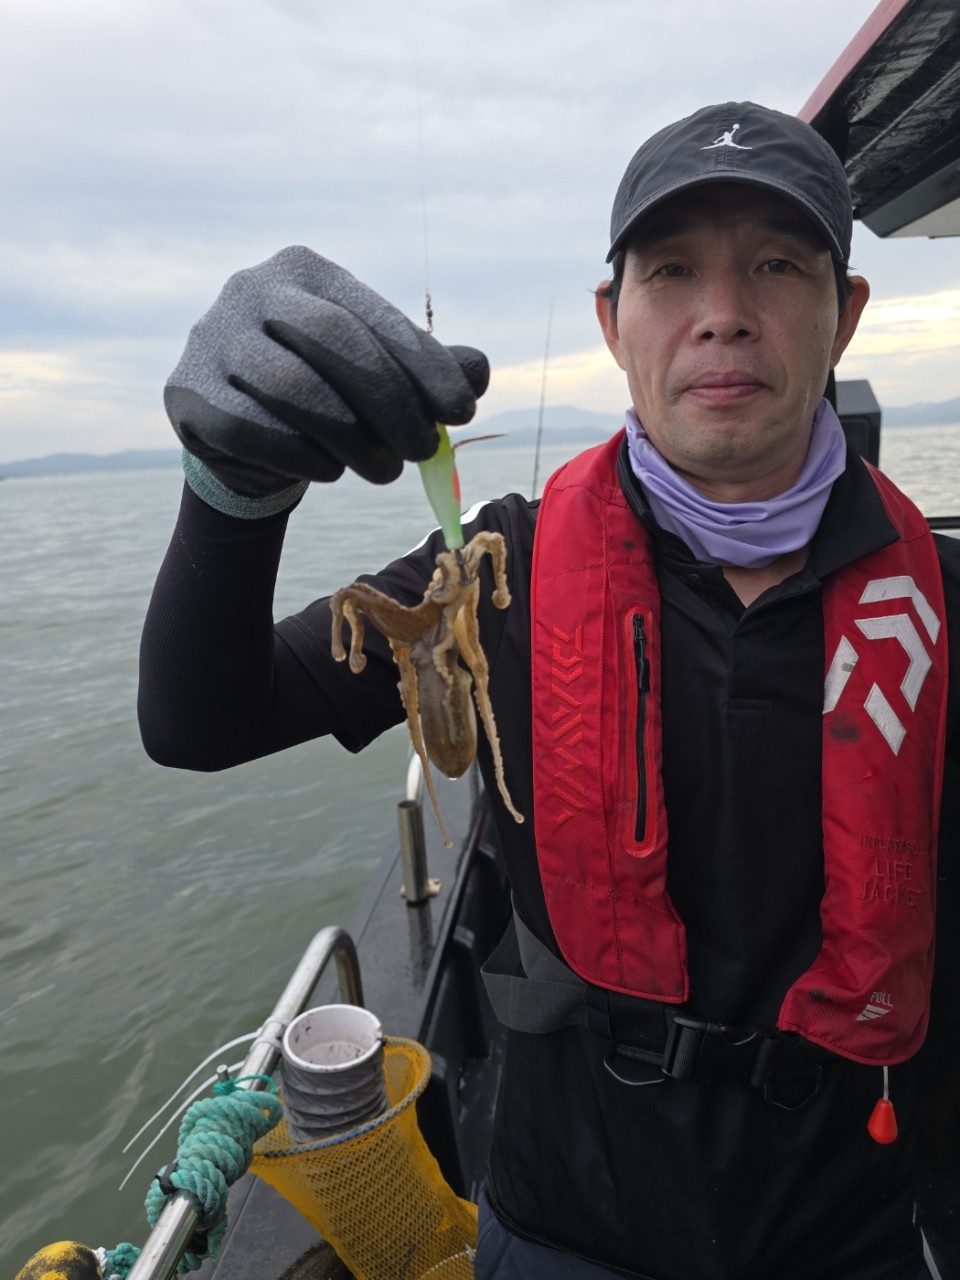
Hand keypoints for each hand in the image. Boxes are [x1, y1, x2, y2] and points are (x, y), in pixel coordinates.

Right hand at [164, 246, 489, 494]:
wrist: (242, 434)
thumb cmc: (322, 393)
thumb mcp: (376, 374)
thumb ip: (427, 368)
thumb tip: (477, 371)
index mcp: (306, 271)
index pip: (374, 316)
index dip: (425, 365)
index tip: (463, 412)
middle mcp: (251, 289)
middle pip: (335, 341)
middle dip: (391, 402)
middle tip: (424, 450)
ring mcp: (211, 337)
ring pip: (294, 389)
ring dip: (352, 439)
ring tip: (383, 470)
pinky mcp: (187, 391)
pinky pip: (252, 429)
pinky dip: (300, 456)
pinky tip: (328, 470)